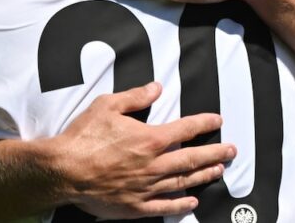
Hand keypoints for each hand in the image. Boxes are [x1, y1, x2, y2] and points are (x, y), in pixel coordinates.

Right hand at [52, 82, 234, 218]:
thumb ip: (135, 97)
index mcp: (150, 139)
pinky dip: (180, 204)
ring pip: (183, 181)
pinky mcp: (134, 206)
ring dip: (203, 175)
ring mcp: (146, 187)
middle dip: (215, 152)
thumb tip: (157, 88)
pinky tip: (192, 201)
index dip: (204, 123)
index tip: (218, 120)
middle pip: (192, 158)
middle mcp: (153, 164)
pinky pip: (164, 206)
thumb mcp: (108, 106)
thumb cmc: (83, 137)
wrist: (62, 170)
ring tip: (219, 170)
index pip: (186, 128)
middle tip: (232, 150)